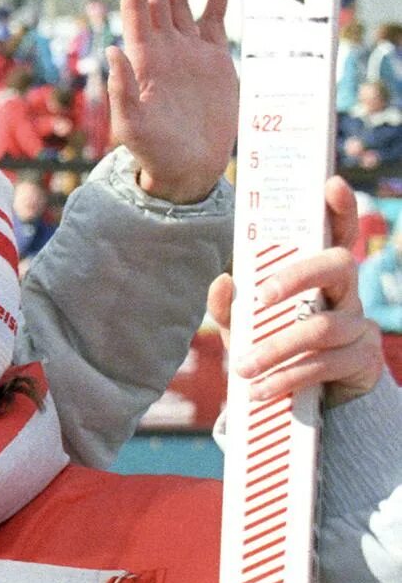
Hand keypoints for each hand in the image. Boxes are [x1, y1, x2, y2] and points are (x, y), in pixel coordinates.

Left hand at [106, 0, 236, 203]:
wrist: (186, 170)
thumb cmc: (154, 154)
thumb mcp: (133, 127)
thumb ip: (123, 92)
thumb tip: (113, 51)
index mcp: (142, 58)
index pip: (137, 4)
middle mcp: (162, 48)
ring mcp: (187, 52)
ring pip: (182, 0)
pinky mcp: (212, 59)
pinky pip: (214, 18)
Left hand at [208, 176, 385, 407]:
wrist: (308, 398)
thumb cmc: (275, 348)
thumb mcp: (246, 328)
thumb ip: (230, 307)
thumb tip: (223, 280)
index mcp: (321, 277)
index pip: (337, 235)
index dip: (340, 209)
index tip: (331, 184)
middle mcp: (347, 294)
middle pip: (340, 266)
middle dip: (299, 276)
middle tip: (260, 296)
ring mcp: (359, 327)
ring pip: (321, 327)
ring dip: (277, 348)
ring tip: (242, 368)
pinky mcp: (361, 360)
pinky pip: (323, 364)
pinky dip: (286, 378)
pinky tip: (260, 390)